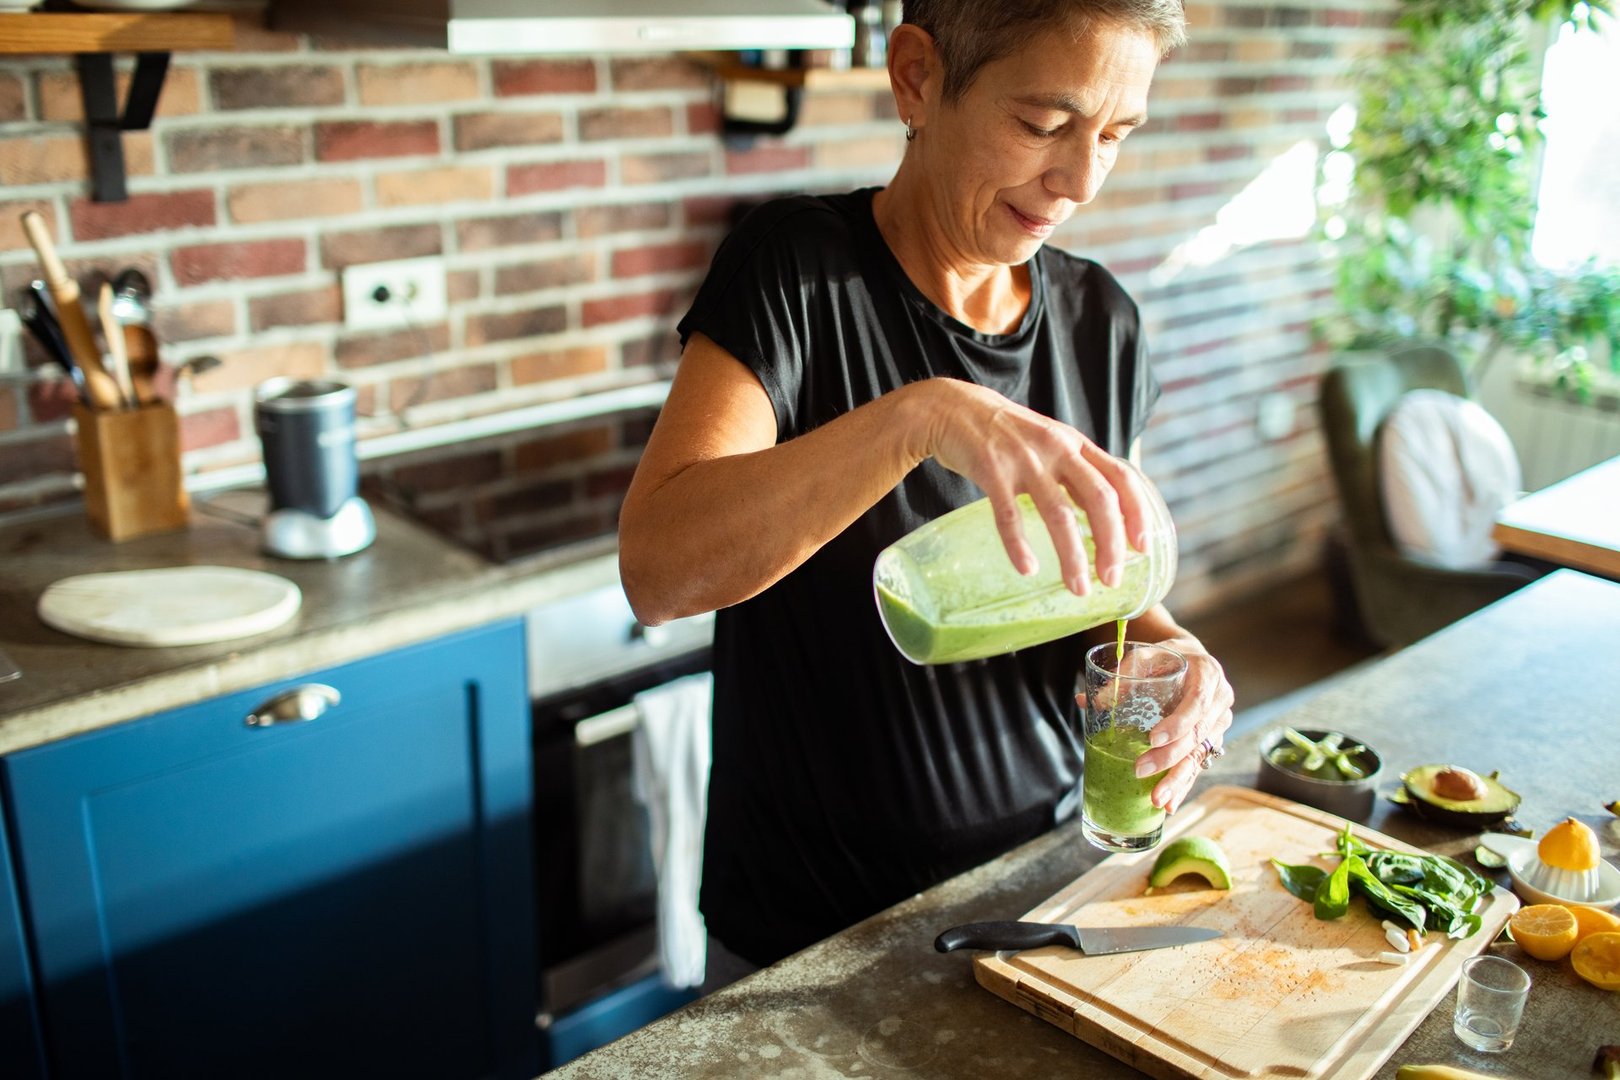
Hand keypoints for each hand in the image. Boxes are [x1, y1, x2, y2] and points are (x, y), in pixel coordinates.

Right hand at [918, 379, 1151, 593]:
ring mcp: (1024, 459)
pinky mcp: (991, 470)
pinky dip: (1019, 546)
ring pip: (1059, 513)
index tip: (1143, 547)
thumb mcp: (1048, 442)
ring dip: (1072, 556)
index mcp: (1075, 443)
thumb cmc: (1004, 433)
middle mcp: (1056, 448)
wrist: (951, 408)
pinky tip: (1027, 569)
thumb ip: (1074, 472)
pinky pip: (1009, 515)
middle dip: (1110, 543)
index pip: (1121, 477)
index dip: (1137, 513)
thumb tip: (1101, 517)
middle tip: (1111, 579)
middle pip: (1099, 498)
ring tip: (1077, 587)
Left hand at [1128, 640, 1233, 813]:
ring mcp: (1219, 724)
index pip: (1196, 702)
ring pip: (1199, 756)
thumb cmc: (1166, 657)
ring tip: (1156, 800)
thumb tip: (1084, 701)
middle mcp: (1220, 701)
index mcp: (1208, 675)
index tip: (1152, 739)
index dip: (1177, 723)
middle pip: (1197, 735)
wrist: (1191, 659)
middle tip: (1140, 770)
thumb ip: (1121, 676)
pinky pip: (1197, 765)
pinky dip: (1182, 785)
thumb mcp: (1147, 656)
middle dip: (1168, 757)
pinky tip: (1169, 805)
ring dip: (1176, 780)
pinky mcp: (1211, 741)